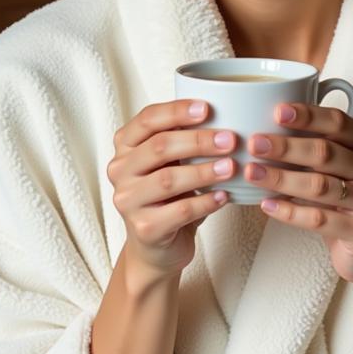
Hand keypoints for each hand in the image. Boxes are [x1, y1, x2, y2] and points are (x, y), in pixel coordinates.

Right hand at [107, 100, 236, 284]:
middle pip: (159, 147)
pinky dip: (206, 202)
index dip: (177, 111)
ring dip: (204, 171)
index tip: (207, 108)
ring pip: (168, 179)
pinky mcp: (144, 228)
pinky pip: (180, 211)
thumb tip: (227, 114)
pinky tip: (224, 196)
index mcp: (126, 146)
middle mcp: (121, 170)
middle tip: (229, 140)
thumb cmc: (169, 196)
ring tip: (231, 167)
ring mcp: (128, 200)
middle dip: (198, 141)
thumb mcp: (171, 162)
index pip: (148, 119)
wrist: (157, 246)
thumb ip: (184, 139)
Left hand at [246, 103, 352, 287]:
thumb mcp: (338, 168)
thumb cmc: (347, 200)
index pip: (338, 122)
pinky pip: (320, 219)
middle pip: (326, 153)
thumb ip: (314, 147)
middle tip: (255, 144)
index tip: (277, 111)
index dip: (308, 116)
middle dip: (286, 147)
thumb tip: (266, 131)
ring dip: (281, 179)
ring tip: (252, 173)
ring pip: (320, 186)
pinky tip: (267, 205)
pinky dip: (289, 212)